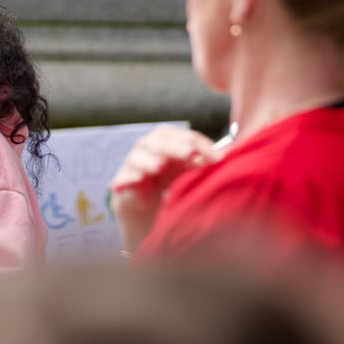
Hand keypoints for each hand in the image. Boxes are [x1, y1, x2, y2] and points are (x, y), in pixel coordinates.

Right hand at [108, 125, 218, 251]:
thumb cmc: (168, 184)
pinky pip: (123, 178)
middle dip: (173, 147)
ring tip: (160, 167)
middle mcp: (147, 150)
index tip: (216, 158)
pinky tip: (139, 179)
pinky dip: (130, 177)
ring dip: (149, 160)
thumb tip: (222, 158)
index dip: (198, 143)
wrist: (145, 208)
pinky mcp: (121, 184)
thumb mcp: (187, 171)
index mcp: (165, 143)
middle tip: (188, 154)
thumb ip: (200, 162)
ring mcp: (132, 166)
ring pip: (137, 156)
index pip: (180, 135)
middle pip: (156, 141)